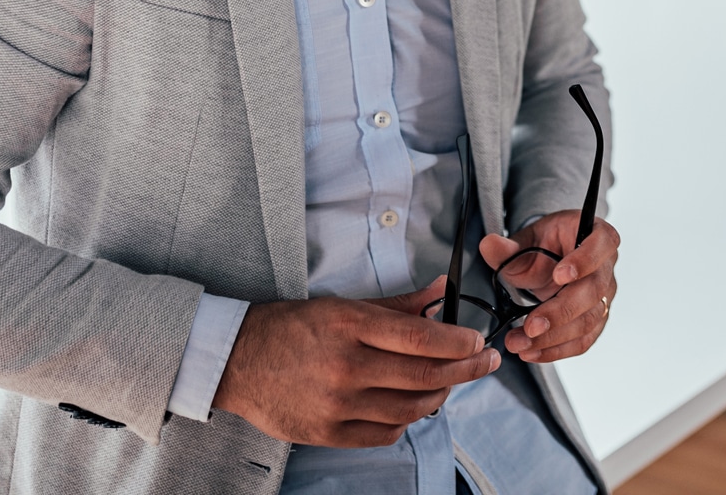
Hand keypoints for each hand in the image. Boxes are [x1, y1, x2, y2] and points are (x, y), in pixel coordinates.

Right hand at [211, 278, 498, 447]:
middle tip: (486, 360)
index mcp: (351, 327)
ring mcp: (338, 405)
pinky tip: (413, 403)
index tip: (478, 340)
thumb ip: (398, 303)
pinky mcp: (329, 434)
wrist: (238, 360)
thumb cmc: (292, 326)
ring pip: (411, 408)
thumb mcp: (344, 304)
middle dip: (466, 369)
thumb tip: (439, 291)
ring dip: (440, 395)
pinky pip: (386, 432)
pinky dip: (408, 418)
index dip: (459, 342)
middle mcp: (347, 368)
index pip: (422, 339)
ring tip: (451, 381)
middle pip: (425, 376)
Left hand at [478, 212, 618, 364]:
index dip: (584, 260)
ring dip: (553, 337)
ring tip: (521, 343)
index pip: (602, 243)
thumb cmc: (547, 245)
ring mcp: (604, 296)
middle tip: (531, 326)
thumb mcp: (527, 240)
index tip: (559, 275)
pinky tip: (532, 352)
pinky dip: (556, 350)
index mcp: (597, 235)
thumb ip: (508, 246)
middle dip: (560, 312)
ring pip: (588, 321)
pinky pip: (582, 341)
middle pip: (593, 291)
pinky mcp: (597, 321)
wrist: (552, 261)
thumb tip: (489, 245)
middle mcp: (606, 266)